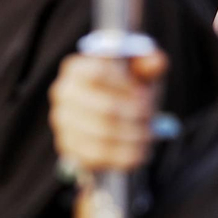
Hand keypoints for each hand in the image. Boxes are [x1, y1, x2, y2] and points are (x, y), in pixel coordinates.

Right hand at [49, 51, 167, 175]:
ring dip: (136, 136)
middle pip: (107, 109)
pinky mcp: (68, 147)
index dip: (127, 85)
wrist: (109, 118)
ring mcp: (62, 122)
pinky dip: (127, 154)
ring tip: (148, 133)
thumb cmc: (125, 90)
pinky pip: (102, 156)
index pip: (98, 73)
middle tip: (151, 116)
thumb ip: (150, 62)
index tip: (143, 91)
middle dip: (138, 115)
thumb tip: (155, 62)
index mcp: (78, 68)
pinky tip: (138, 148)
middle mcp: (63, 93)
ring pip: (106, 135)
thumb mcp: (139, 72)